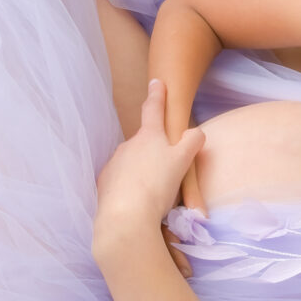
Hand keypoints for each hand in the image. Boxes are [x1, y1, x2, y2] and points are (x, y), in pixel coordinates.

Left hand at [96, 80, 206, 250]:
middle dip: (152, 149)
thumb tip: (196, 132)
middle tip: (164, 168)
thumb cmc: (158, 186)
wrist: (125, 217)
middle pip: (143, 141)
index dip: (158, 95)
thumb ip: (191, 143)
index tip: (157, 82)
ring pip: (131, 161)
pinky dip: (129, 186)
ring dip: (141, 170)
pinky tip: (137, 200)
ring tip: (153, 191)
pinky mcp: (105, 183)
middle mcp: (128, 145)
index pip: (154, 109)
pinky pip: (120, 179)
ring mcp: (114, 163)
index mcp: (149, 136)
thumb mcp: (183, 162)